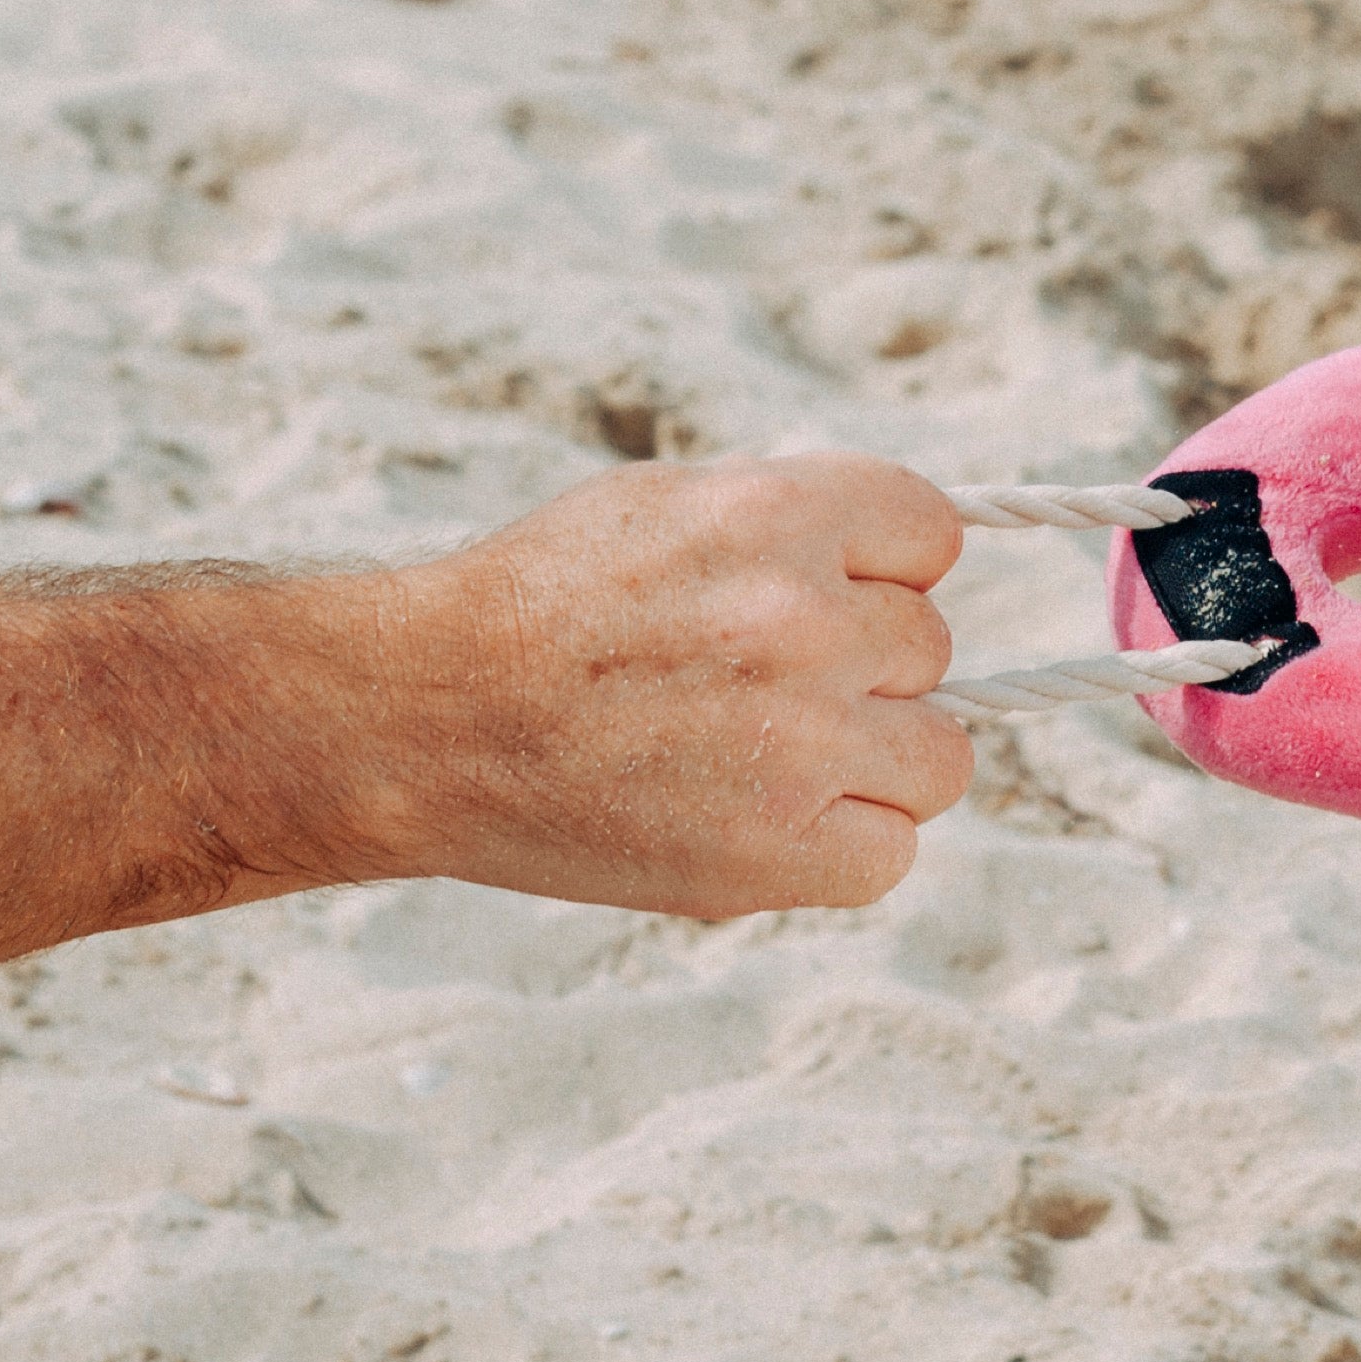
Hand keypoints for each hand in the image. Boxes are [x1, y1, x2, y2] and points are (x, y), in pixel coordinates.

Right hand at [396, 457, 970, 915]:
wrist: (420, 719)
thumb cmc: (535, 607)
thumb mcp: (664, 507)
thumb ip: (792, 527)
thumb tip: (901, 569)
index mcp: (777, 512)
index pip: (931, 534)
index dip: (885, 572)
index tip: (833, 599)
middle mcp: (802, 618)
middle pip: (930, 650)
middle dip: (864, 672)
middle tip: (754, 692)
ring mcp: (799, 738)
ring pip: (940, 759)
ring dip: (872, 767)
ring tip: (763, 762)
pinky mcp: (777, 848)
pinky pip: (892, 855)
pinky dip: (841, 852)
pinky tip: (757, 824)